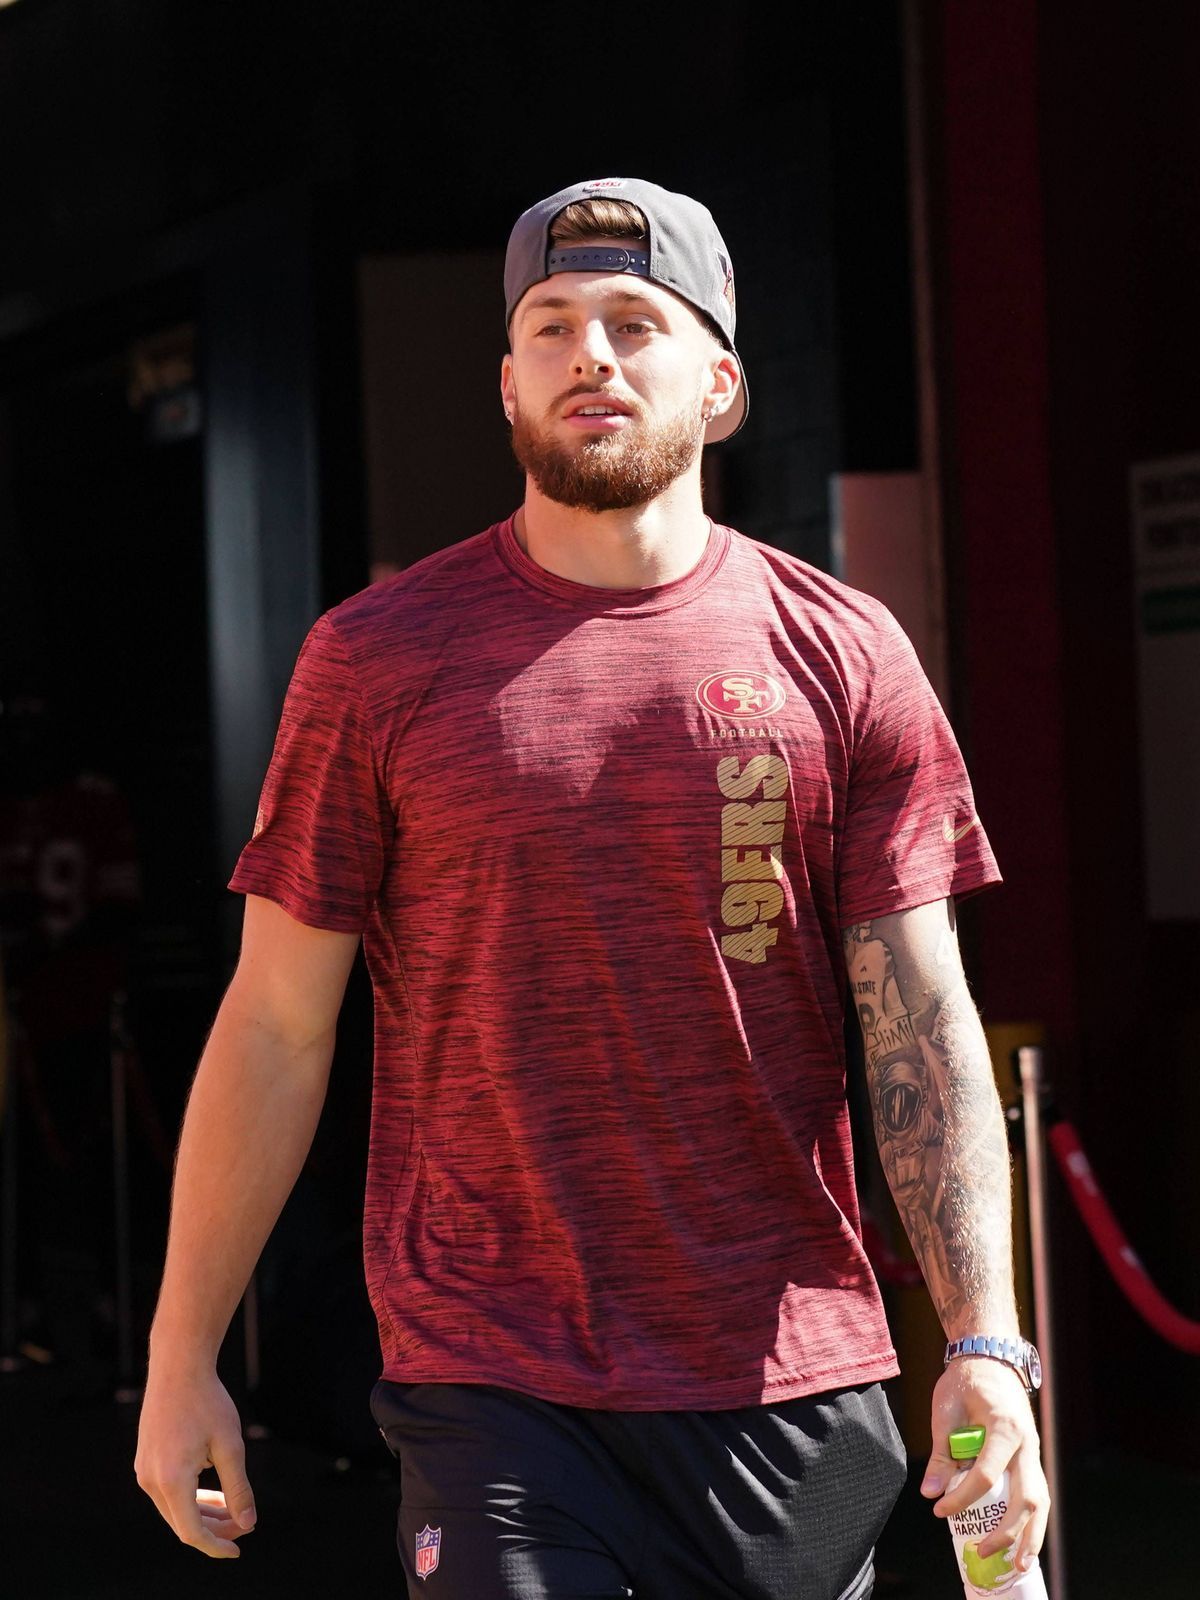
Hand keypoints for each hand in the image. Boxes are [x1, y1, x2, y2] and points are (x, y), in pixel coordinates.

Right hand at [135, 1362, 257, 1558]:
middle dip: (215, 1529)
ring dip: (203, 1513)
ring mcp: (144, 1471)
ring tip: (233, 1511)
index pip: (192, 1532)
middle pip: (182, 1522)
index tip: (239, 1550)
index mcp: (171, 1481)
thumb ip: (238, 1488)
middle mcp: (151, 1481)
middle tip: (244, 1526)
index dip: (216, 1546)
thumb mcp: (230, 1445)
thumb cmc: (207, 1402)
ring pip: (175, 1508)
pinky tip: (213, 1492)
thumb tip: (248, 1523)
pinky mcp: (145, 1460)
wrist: (178, 1366)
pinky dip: (191, 1497)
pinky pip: (168, 1491)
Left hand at [921, 1356, 1049, 1570]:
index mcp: (1005, 1428)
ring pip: (1041, 1501)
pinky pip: (1037, 1494)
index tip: (939, 1509)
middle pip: (1026, 1498)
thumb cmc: (966, 1381)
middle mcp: (1027, 1443)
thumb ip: (942, 1453)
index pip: (986, 1475)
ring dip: (1031, 1535)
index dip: (961, 1497)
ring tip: (1019, 1565)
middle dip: (1008, 1531)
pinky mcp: (1031, 1457)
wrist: (990, 1357)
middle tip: (982, 1549)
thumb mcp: (946, 1411)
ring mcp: (1033, 1451)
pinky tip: (1022, 1544)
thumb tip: (930, 1493)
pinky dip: (1032, 1522)